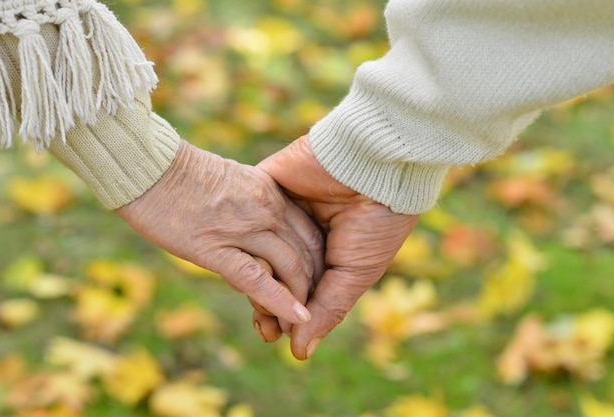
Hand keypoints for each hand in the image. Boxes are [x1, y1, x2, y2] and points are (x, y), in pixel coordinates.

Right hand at [116, 140, 323, 326]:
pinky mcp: (217, 248)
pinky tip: (294, 319)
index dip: (319, 261)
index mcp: (271, 192)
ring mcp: (245, 228)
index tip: (318, 282)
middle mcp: (267, 209)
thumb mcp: (233, 183)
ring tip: (301, 325)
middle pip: (307, 253)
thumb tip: (260, 229)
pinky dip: (279, 301)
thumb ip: (254, 205)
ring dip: (299, 299)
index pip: (311, 231)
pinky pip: (257, 278)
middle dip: (314, 285)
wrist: (148, 168)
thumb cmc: (181, 177)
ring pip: (289, 267)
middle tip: (314, 310)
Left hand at [258, 135, 418, 358]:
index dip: (288, 315)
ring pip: (257, 251)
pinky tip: (237, 264)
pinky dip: (242, 241)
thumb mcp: (356, 273)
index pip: (300, 290)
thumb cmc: (376, 222)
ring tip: (249, 303)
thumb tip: (300, 353)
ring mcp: (283, 210)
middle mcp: (304, 235)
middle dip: (267, 303)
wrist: (374, 165)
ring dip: (250, 278)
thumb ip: (326, 310)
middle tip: (261, 327)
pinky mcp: (266, 187)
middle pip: (275, 275)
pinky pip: (247, 219)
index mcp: (329, 254)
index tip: (274, 336)